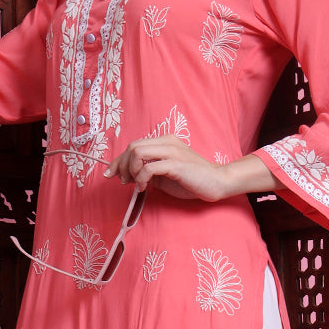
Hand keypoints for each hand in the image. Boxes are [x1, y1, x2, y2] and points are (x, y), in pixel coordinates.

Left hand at [104, 137, 273, 200]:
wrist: (217, 182)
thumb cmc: (192, 180)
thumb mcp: (165, 175)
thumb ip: (149, 171)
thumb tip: (129, 175)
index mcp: (165, 142)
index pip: (134, 145)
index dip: (119, 159)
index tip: (111, 173)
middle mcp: (167, 142)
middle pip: (133, 146)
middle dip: (121, 165)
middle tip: (122, 181)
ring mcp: (172, 151)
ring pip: (138, 152)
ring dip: (130, 169)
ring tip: (135, 183)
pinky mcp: (176, 164)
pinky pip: (149, 167)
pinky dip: (141, 177)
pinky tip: (144, 187)